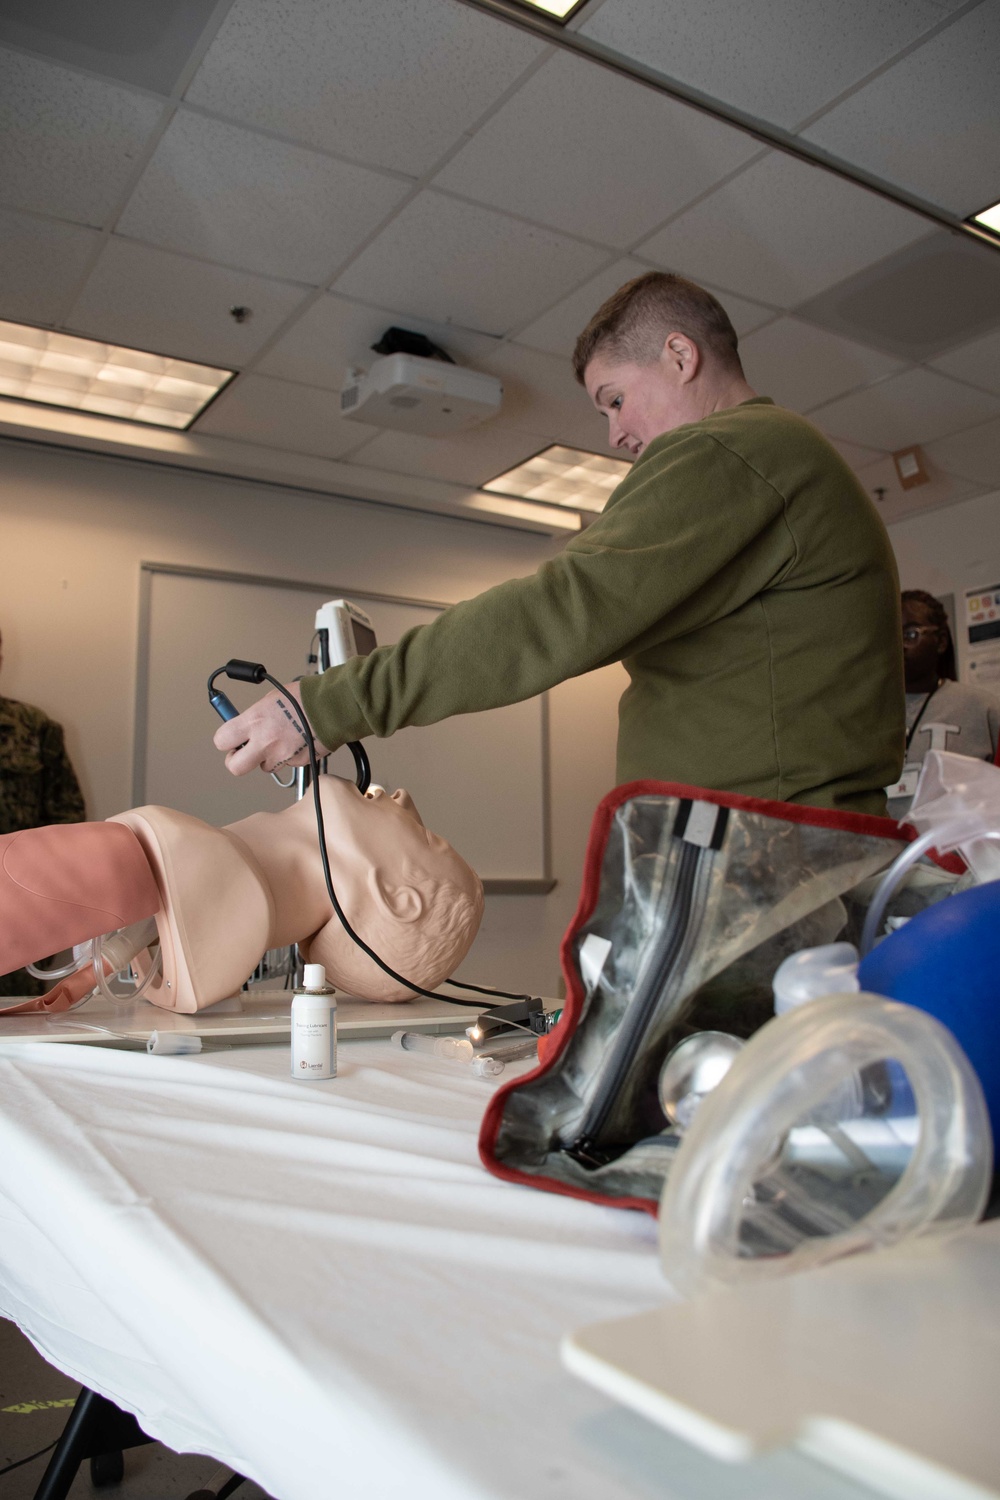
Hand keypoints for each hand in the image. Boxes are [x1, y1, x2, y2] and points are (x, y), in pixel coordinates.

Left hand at [212, 683, 329, 776]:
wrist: (333, 706)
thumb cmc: (305, 698)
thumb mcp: (270, 699)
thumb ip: (254, 716)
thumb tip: (245, 725)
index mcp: (254, 721)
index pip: (221, 740)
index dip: (225, 740)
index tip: (230, 738)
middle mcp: (264, 742)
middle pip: (235, 767)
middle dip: (236, 761)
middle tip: (242, 752)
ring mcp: (281, 755)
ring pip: (264, 767)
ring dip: (267, 758)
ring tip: (279, 742)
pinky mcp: (298, 763)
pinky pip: (287, 764)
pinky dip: (289, 756)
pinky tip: (296, 741)